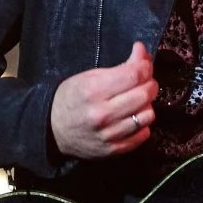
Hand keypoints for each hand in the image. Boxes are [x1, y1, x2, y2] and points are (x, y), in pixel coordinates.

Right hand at [49, 42, 158, 159]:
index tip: (144, 64)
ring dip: (147, 105)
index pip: (134, 75)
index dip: (145, 66)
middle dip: (150, 84)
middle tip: (144, 82)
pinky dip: (142, 124)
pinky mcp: (114, 150)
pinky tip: (132, 118)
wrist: (53, 130)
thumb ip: (120, 66)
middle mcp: (102, 114)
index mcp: (93, 91)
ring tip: (137, 101)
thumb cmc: (72, 98)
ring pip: (147, 115)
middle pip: (144, 94)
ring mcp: (109, 134)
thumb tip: (143, 53)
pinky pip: (143, 134)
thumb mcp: (90, 76)